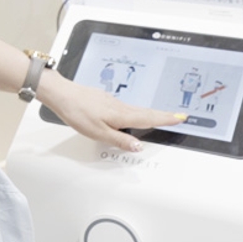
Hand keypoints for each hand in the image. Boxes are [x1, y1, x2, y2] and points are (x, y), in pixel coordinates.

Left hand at [37, 70, 186, 152]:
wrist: (63, 95)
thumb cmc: (77, 112)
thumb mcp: (98, 133)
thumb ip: (120, 140)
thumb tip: (138, 146)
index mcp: (120, 115)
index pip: (148, 118)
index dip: (165, 119)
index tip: (180, 118)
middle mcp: (119, 106)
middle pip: (146, 112)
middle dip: (163, 115)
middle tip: (178, 116)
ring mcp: (113, 101)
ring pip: (136, 109)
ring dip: (151, 113)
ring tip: (162, 116)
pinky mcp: (105, 99)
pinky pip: (126, 106)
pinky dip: (137, 110)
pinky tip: (134, 113)